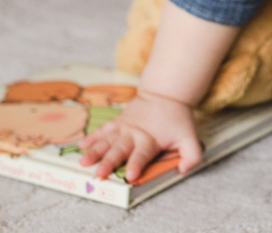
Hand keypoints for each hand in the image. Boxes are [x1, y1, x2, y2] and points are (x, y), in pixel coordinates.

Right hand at [78, 90, 201, 180]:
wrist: (165, 95)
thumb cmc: (177, 121)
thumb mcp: (190, 138)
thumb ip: (191, 156)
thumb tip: (183, 170)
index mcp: (150, 140)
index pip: (142, 155)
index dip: (136, 165)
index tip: (130, 176)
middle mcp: (134, 134)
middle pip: (120, 150)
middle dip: (109, 162)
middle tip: (99, 174)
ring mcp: (123, 127)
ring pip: (107, 140)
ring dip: (95, 152)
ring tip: (83, 162)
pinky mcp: (117, 122)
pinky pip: (102, 130)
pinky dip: (91, 138)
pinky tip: (81, 146)